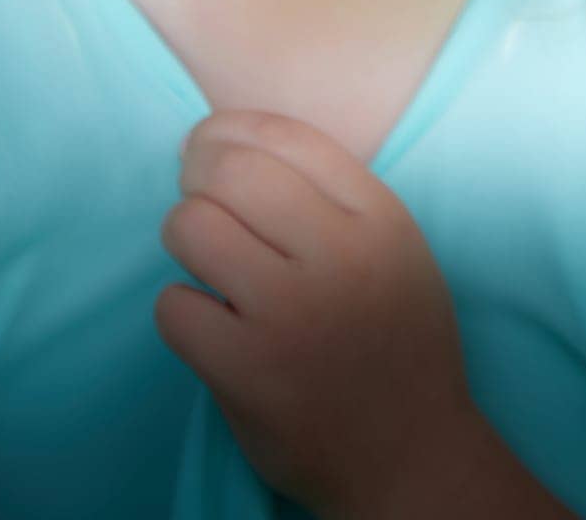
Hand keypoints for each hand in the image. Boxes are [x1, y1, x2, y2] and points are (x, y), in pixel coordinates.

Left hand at [155, 108, 477, 518]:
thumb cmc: (392, 338)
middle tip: (193, 194)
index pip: (284, 135)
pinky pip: (174, 306)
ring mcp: (291, 315)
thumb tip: (227, 140)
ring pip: (192, 227)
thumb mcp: (393, 246)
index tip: (209, 143)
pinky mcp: (249, 372)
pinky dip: (180, 311)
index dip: (229, 129)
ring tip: (204, 259)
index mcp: (379, 218)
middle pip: (229, 171)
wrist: (412, 456)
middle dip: (194, 174)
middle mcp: (339, 256)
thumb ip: (332, 192)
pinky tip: (208, 323)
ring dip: (184, 236)